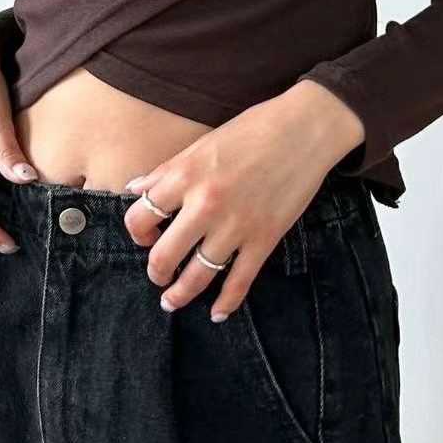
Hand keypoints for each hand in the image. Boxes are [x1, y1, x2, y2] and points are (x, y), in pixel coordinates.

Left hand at [122, 79, 365, 319]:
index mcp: (185, 176)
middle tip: (158, 275)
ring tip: (171, 301)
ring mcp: (235, 226)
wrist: (306, 129)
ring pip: (197, 276)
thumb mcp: (201, 144)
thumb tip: (136, 189)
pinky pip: (239, 281)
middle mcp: (205, 205)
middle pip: (163, 255)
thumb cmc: (253, 129)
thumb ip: (167, 171)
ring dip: (180, 293)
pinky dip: (226, 302)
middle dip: (156, 271)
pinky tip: (217, 313)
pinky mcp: (264, 239)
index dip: (136, 232)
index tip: (145, 236)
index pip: (140, 217)